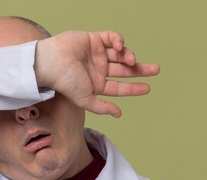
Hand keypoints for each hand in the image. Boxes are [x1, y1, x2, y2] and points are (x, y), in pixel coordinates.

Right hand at [34, 31, 159, 117]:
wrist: (51, 63)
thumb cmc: (65, 82)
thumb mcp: (85, 99)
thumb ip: (101, 107)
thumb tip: (119, 114)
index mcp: (97, 84)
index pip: (119, 87)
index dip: (134, 88)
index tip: (148, 88)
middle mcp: (99, 69)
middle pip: (124, 70)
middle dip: (139, 70)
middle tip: (155, 69)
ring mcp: (97, 54)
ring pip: (120, 53)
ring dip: (128, 56)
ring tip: (131, 60)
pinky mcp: (94, 39)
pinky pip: (111, 37)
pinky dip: (119, 41)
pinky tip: (120, 47)